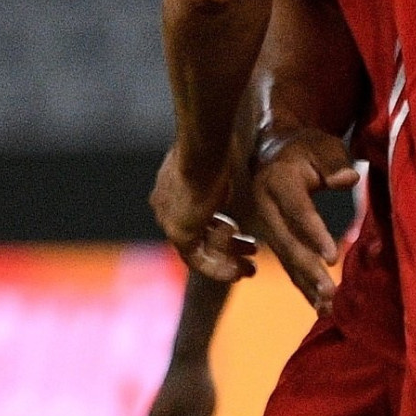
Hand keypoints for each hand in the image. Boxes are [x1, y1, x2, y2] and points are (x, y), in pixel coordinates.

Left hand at [151, 141, 255, 285]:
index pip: (195, 212)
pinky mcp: (179, 233)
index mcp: (172, 185)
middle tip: (250, 250)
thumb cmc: (218, 143)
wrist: (205, 147)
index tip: (239, 231)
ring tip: (250, 268)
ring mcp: (169, 220)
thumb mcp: (225, 158)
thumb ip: (230, 169)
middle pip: (197, 232)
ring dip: (226, 261)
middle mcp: (165, 205)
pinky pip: (198, 260)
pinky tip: (240, 272)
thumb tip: (248, 160)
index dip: (219, 225)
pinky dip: (219, 268)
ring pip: (198, 250)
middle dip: (226, 243)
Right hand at [247, 125, 361, 311]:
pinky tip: (318, 305)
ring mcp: (266, 224)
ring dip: (305, 285)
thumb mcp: (323, 145)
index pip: (297, 210)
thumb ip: (334, 161)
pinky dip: (302, 285)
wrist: (274, 150)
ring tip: (327, 307)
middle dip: (308, 270)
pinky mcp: (272, 237)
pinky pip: (287, 264)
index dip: (313, 233)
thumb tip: (346, 180)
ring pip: (285, 259)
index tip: (332, 257)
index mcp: (278, 180)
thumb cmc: (307, 147)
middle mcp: (265, 205)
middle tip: (330, 293)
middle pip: (287, 242)